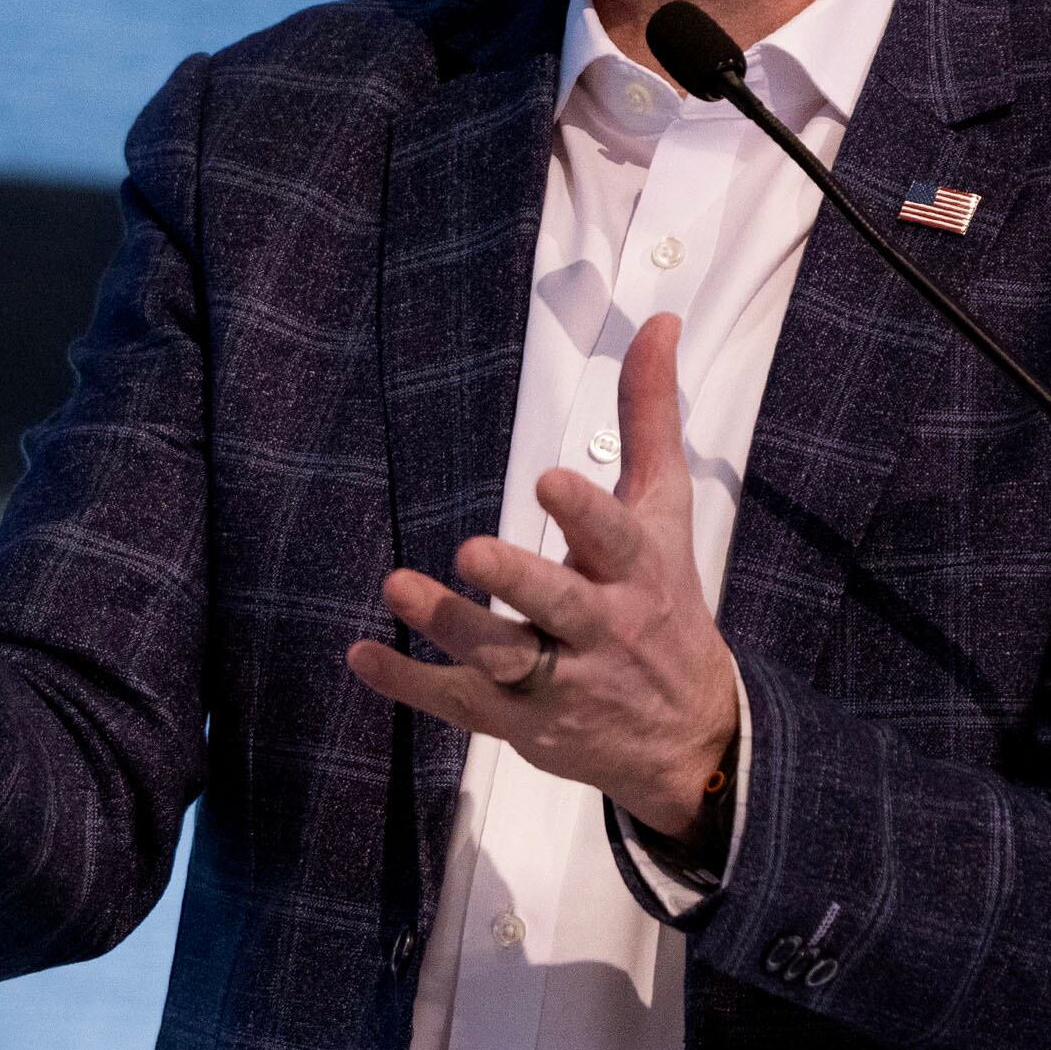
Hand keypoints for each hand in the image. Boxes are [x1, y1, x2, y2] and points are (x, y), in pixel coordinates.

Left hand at [348, 312, 739, 836]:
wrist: (686, 730)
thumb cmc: (666, 595)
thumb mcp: (666, 506)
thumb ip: (650, 414)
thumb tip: (657, 319)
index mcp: (636, 567)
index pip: (613, 537)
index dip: (583, 512)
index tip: (547, 481)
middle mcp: (602, 625)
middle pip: (558, 604)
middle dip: (517, 580)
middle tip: (471, 550)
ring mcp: (560, 678)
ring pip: (502, 656)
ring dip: (450, 625)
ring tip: (398, 587)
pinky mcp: (521, 719)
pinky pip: (460, 703)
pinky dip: (409, 683)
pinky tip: (364, 655)